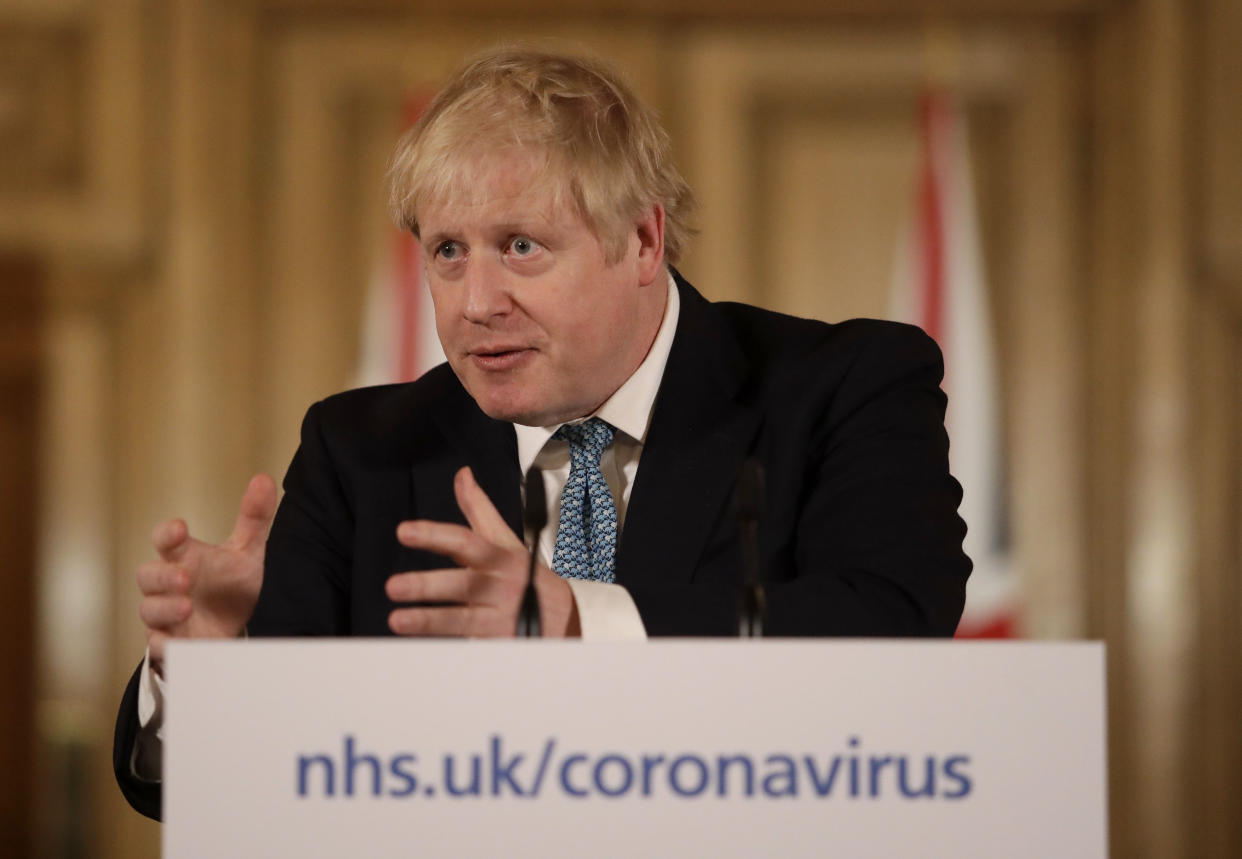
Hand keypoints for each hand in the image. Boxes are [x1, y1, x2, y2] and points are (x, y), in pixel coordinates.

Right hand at [136, 474, 276, 671]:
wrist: (233, 628)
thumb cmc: (230, 585)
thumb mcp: (246, 552)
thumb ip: (254, 518)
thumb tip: (264, 479)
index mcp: (185, 558)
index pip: (165, 540)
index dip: (167, 534)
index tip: (179, 529)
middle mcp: (169, 585)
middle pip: (147, 575)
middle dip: (162, 576)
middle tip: (185, 578)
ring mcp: (166, 615)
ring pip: (148, 609)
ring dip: (164, 607)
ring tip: (187, 607)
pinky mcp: (169, 643)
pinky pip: (155, 645)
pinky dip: (161, 644)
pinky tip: (173, 644)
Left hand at [386, 466, 578, 636]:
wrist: (568, 619)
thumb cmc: (528, 576)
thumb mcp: (506, 540)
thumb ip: (479, 509)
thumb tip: (461, 476)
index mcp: (498, 557)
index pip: (466, 541)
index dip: (435, 536)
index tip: (405, 531)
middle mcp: (500, 586)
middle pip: (463, 583)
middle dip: (427, 585)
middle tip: (393, 586)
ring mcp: (501, 618)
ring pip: (463, 619)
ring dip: (428, 620)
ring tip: (397, 620)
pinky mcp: (500, 644)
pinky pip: (472, 645)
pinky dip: (449, 646)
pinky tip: (423, 647)